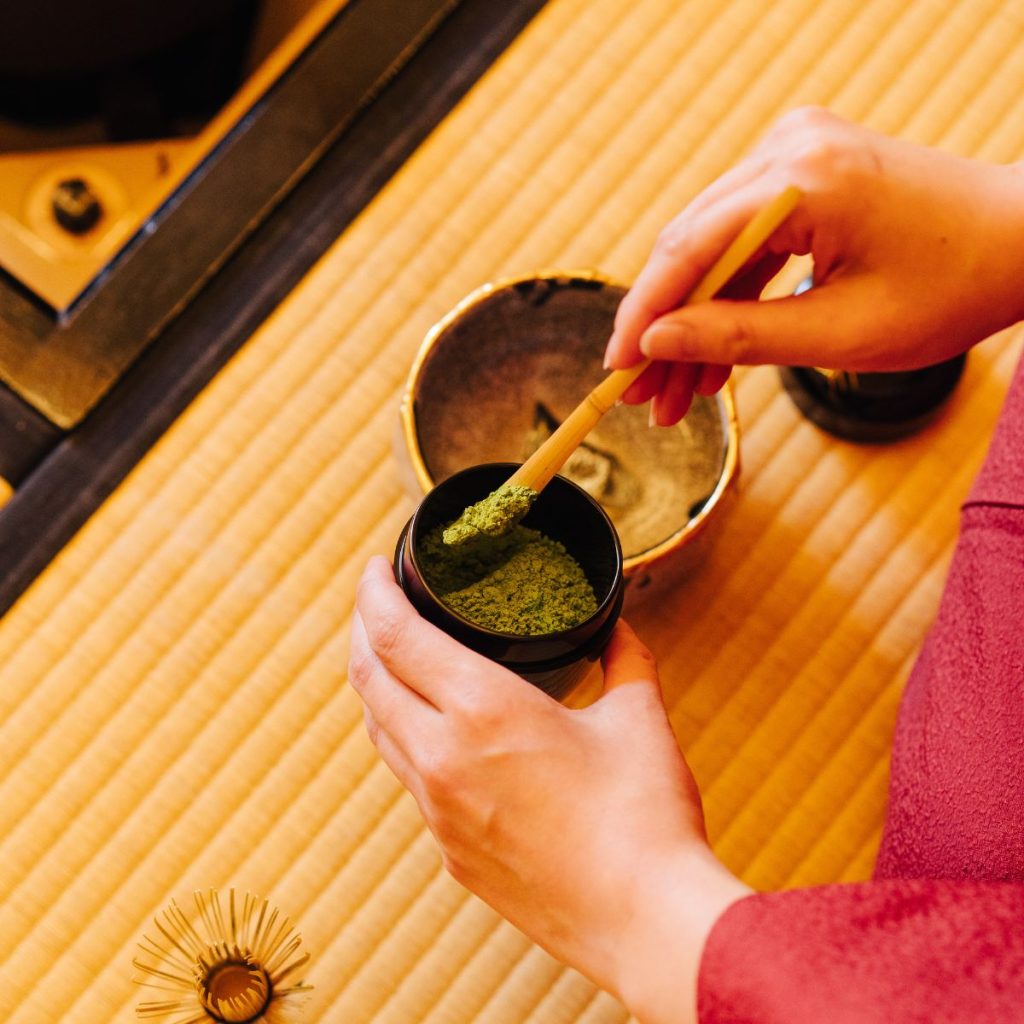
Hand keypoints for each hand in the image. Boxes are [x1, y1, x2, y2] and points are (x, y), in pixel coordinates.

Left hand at [349, 556, 748, 1022]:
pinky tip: (432, 731)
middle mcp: (442, 757)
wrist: (644, 920)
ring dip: (376, 684)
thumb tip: (616, 626)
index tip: (374, 568)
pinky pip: (408, 779)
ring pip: (379, 731)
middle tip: (376, 600)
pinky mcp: (450, 851)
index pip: (396, 635)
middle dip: (363, 629)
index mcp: (483, 710)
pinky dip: (403, 737)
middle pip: (369, 677)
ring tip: (393, 657)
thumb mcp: (637, 715)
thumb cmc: (644, 814)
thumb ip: (623, 657)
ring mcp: (439, 811)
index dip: (374, 593)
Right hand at [605, 106, 1023, 424]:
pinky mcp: (801, 169)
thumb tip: (655, 343)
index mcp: (806, 178)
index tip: (614, 371)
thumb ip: (739, 337)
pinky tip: (711, 360)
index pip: (689, 249)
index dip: (642, 316)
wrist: (1022, 240)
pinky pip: (741, 239)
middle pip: (690, 247)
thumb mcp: (842, 333)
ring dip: (692, 322)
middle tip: (641, 397)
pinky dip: (726, 298)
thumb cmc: (952, 287)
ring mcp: (794, 151)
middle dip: (663, 330)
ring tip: (675, 397)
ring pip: (710, 248)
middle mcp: (790, 146)